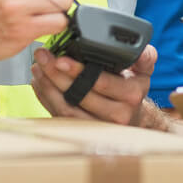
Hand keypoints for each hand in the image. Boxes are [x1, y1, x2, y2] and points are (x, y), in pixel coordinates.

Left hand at [30, 44, 157, 126]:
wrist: (134, 116)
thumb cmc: (133, 86)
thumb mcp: (144, 69)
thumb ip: (143, 56)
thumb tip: (139, 49)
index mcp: (132, 93)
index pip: (101, 82)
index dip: (78, 71)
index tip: (60, 58)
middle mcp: (118, 113)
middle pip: (80, 95)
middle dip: (56, 75)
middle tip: (43, 57)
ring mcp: (99, 126)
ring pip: (67, 109)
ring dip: (48, 87)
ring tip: (38, 67)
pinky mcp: (84, 132)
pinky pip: (61, 117)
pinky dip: (47, 98)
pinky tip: (40, 83)